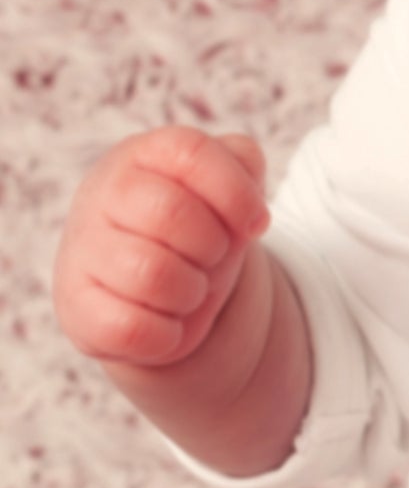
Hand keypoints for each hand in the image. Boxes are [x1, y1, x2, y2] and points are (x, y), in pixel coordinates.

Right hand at [53, 126, 271, 371]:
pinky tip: (164, 321)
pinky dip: (166, 335)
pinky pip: (133, 328)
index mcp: (143, 155)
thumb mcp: (229, 186)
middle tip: (210, 258)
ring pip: (152, 275)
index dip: (237, 194)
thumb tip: (251, 210)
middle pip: (173, 214)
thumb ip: (244, 166)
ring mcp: (81, 250)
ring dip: (192, 293)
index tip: (253, 223)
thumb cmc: (200, 227)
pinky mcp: (76, 308)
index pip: (192, 152)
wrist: (161, 292)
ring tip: (188, 289)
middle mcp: (102, 194)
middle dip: (213, 247)